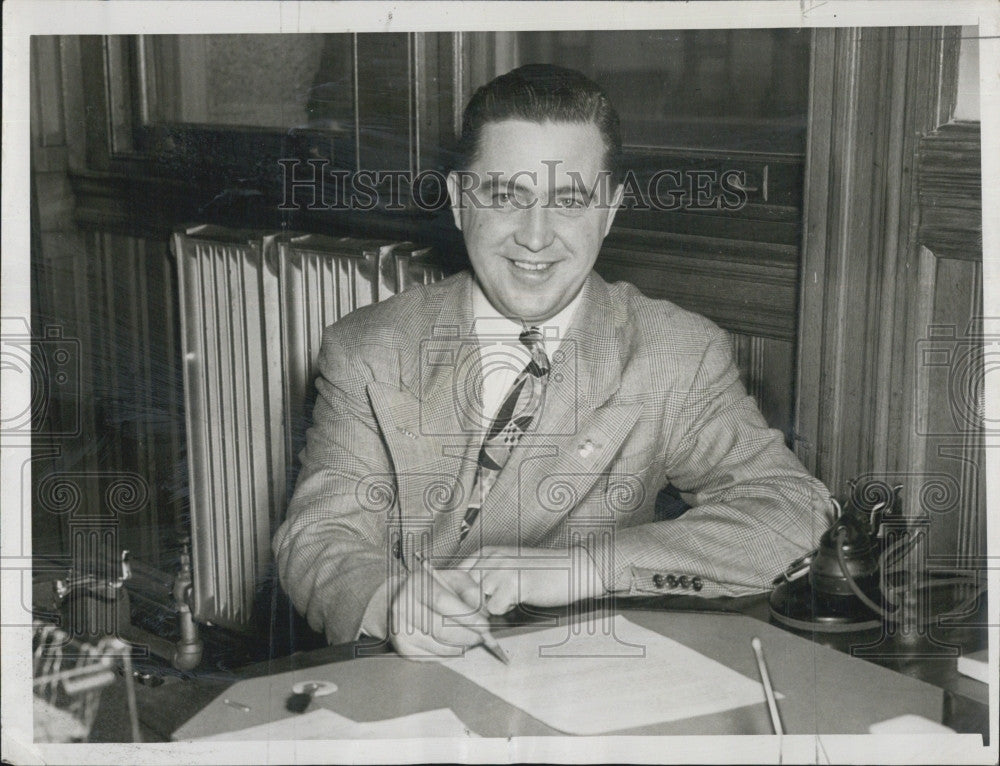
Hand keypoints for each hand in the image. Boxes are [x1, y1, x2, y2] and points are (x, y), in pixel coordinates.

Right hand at [388, 566, 490, 658]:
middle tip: (483, 636)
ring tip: (471, 638)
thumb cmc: (432, 589)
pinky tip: (455, 644)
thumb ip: (470, 591)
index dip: (467, 616)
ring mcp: (401, 630)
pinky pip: (434, 657)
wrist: (400, 600)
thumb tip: (483, 613)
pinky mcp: (403, 648)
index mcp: (416, 583)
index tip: (485, 625)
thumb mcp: (452, 579)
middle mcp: (403, 606)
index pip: (442, 601)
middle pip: (441, 629)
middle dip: (468, 635)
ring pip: (439, 646)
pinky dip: (450, 653)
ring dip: (462, 646)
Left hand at [458, 545, 606, 614]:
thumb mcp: (506, 566)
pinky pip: (494, 609)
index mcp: (486, 552)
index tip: (465, 604)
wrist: (573, 569)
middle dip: (472, 605)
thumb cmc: (541, 572)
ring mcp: (501, 570)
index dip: (457, 594)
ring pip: (476, 601)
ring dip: (490, 608)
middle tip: (493, 605)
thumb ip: (483, 578)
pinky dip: (506, 611)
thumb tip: (459, 599)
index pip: (454, 576)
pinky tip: (520, 600)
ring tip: (510, 599)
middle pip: (462, 591)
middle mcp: (490, 558)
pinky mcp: (513, 584)